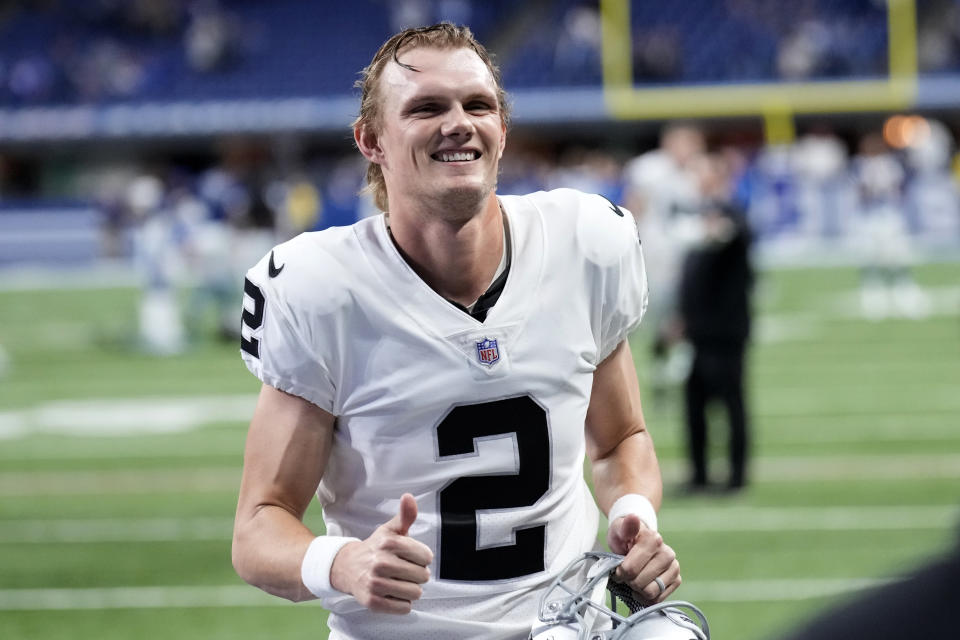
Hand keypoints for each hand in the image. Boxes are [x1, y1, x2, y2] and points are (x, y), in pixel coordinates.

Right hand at [330, 493, 433, 613]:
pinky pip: (403, 608)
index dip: (422, 558)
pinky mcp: (372, 602)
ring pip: (415, 593)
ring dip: (411, 589)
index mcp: (389, 542)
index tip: (412, 557)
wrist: (346, 567)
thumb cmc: (376, 548)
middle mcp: (381, 562)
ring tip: (400, 582)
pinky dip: (402, 603)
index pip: (426, 557)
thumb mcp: (390, 530)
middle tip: (405, 571)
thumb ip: (405, 515)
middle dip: (418, 574)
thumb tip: (409, 497)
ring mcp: (375, 583)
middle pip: (422, 576)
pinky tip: (393, 594)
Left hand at [607, 513, 679, 603]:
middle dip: (629, 581)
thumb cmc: (625, 537)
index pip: (630, 570)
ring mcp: (674, 567)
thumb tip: (633, 518)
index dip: (619, 572)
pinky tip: (643, 585)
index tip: (618, 567)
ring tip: (635, 578)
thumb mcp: (619, 530)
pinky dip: (647, 596)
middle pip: (640, 583)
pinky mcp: (677, 579)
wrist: (635, 542)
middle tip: (626, 573)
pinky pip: (658, 598)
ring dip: (638, 590)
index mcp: (654, 539)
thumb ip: (625, 527)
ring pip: (650, 593)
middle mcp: (668, 553)